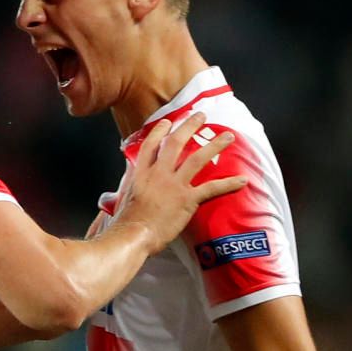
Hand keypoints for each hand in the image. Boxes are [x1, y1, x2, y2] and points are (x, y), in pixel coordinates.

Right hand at [110, 113, 246, 253]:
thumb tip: (109, 198)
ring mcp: (174, 184)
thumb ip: (121, 194)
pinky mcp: (187, 199)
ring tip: (228, 136)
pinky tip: (242, 180)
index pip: (151, 145)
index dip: (159, 131)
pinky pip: (211, 188)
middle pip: (176, 143)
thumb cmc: (126, 223)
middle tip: (201, 116)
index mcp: (142, 173)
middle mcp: (159, 174)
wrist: (135, 234)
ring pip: (197, 158)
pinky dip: (228, 184)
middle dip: (189, 126)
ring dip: (214, 145)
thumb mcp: (121, 202)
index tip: (167, 122)